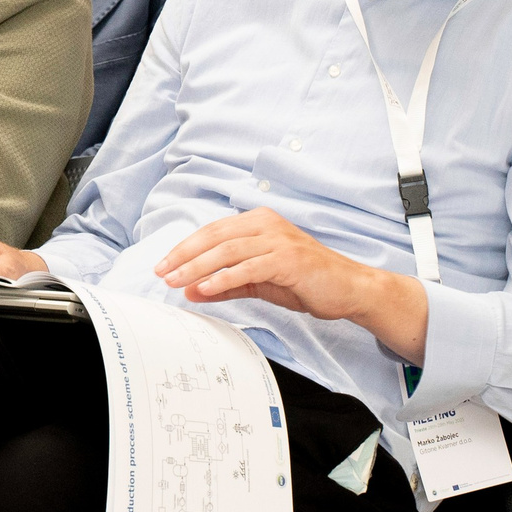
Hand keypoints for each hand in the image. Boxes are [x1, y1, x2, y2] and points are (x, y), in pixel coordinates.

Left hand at [158, 211, 430, 362]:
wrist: (349, 289)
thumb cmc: (306, 282)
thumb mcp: (260, 282)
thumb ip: (227, 284)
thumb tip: (191, 290)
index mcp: (259, 222)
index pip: (212, 231)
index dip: (185, 247)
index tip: (164, 264)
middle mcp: (267, 224)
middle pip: (214, 236)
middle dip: (184, 255)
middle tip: (161, 272)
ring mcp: (278, 240)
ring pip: (227, 250)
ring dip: (197, 267)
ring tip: (176, 281)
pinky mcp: (288, 259)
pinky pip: (248, 267)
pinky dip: (223, 278)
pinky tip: (205, 288)